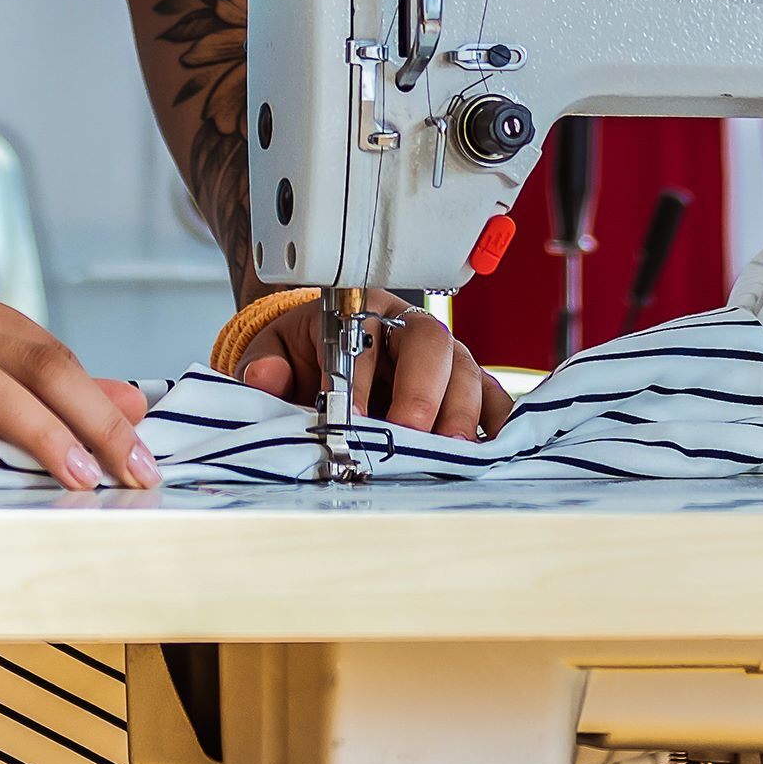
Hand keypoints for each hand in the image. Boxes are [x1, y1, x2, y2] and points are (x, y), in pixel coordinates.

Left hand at [238, 294, 514, 440]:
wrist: (325, 355)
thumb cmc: (307, 351)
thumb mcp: (275, 350)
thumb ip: (266, 363)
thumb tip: (265, 377)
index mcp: (362, 310)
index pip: (367, 333)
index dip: (360, 377)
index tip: (350, 417)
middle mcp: (410, 329)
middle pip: (431, 344)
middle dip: (421, 392)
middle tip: (407, 435)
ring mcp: (445, 357)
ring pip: (466, 370)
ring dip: (460, 412)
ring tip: (448, 453)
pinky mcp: (468, 387)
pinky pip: (494, 397)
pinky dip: (497, 422)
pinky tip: (490, 448)